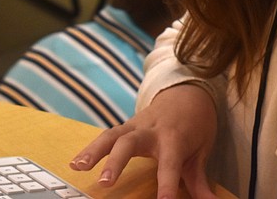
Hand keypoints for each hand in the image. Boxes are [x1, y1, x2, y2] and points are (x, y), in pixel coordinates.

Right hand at [70, 83, 218, 198]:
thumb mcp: (202, 150)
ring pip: (112, 135)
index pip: (170, 164)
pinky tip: (74, 163)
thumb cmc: (196, 125)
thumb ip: (200, 180)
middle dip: (117, 162)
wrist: (188, 92)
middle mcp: (152, 130)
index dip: (166, 183)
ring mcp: (136, 126)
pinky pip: (106, 135)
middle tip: (105, 183)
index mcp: (175, 138)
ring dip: (94, 151)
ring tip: (78, 168)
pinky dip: (89, 148)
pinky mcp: (126, 126)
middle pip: (131, 143)